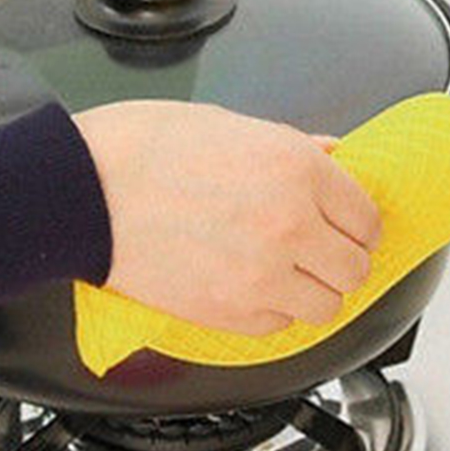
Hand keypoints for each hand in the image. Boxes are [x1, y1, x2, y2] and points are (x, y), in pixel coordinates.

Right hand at [74, 101, 380, 335]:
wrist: (82, 189)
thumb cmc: (141, 147)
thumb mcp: (228, 123)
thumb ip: (293, 146)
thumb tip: (333, 157)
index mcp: (297, 169)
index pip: (367, 217)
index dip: (357, 221)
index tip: (345, 223)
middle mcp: (292, 226)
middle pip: (355, 268)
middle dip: (340, 258)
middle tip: (318, 248)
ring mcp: (262, 276)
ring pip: (325, 307)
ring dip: (311, 291)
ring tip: (284, 271)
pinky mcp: (228, 312)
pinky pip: (277, 326)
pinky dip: (271, 311)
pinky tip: (248, 284)